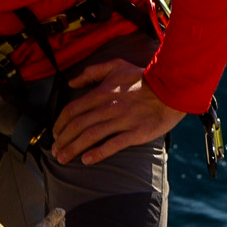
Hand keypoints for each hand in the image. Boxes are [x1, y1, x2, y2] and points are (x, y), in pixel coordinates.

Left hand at [50, 59, 184, 166]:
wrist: (171, 88)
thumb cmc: (143, 78)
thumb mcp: (116, 66)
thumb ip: (91, 72)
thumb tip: (72, 83)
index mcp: (102, 92)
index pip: (73, 109)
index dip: (60, 123)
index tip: (54, 134)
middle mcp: (108, 107)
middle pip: (77, 125)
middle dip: (62, 140)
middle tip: (55, 151)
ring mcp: (122, 121)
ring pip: (90, 136)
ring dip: (73, 149)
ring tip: (63, 159)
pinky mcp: (135, 133)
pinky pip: (113, 145)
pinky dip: (98, 153)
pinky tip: (87, 160)